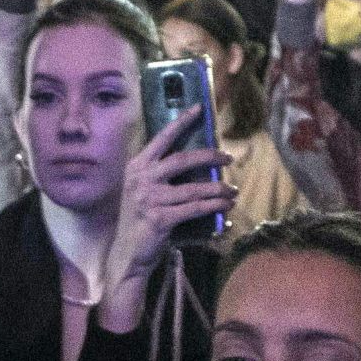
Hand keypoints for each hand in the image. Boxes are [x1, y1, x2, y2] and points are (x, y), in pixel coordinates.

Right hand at [99, 111, 235, 329]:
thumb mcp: (143, 189)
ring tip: (232, 190)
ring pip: (194, 188)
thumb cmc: (140, 218)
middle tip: (228, 159)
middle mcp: (141, 178)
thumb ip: (160, 173)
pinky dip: (214, 206)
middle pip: (183, 159)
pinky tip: (226, 206)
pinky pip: (195, 208)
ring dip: (218, 189)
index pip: (163, 137)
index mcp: (137, 166)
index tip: (199, 108)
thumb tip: (197, 159)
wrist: (128, 253)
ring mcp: (150, 198)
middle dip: (210, 157)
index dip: (182, 121)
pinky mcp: (160, 218)